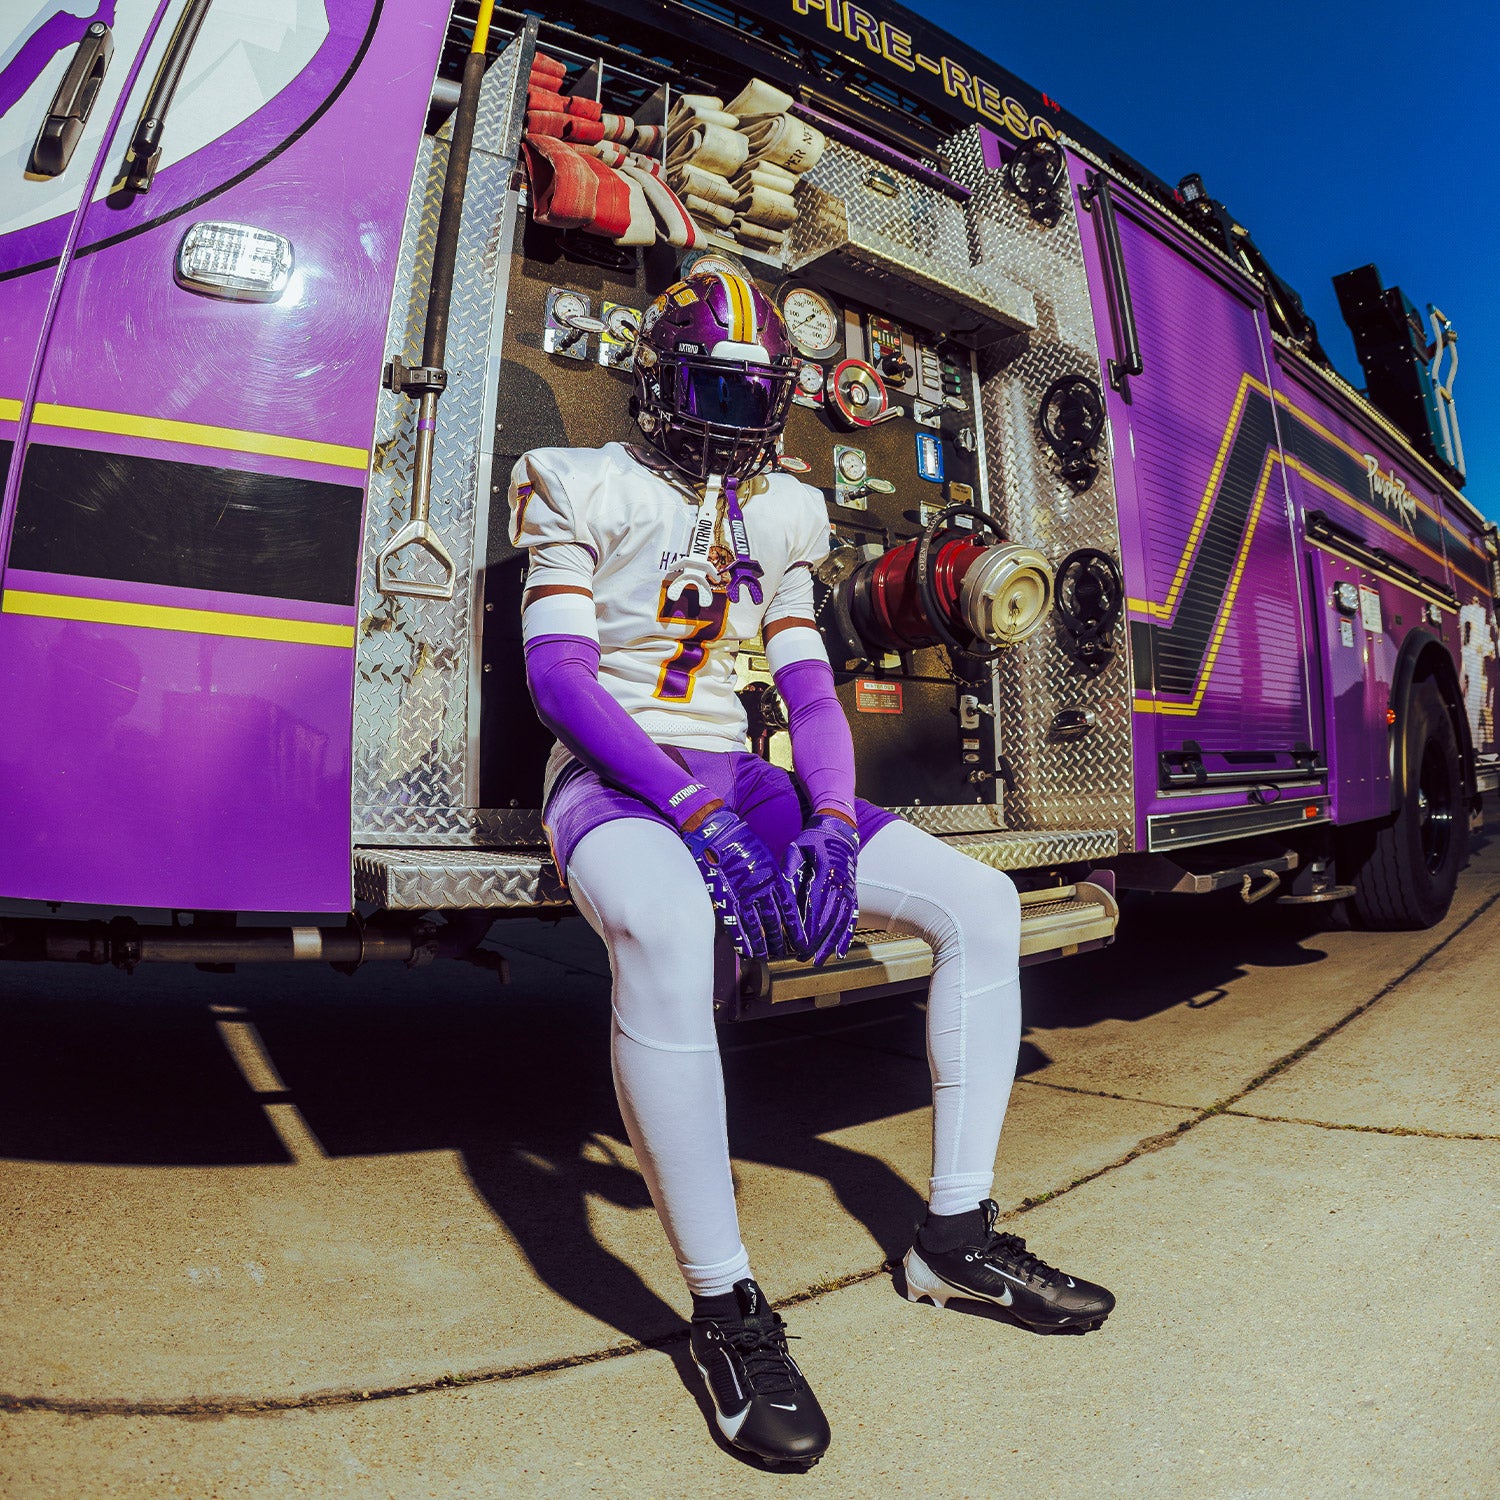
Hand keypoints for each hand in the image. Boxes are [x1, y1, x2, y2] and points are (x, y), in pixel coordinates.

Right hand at [682, 806, 801, 960]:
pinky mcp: (725, 898)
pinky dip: (741, 940)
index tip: (803, 941)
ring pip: (756, 927)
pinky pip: (735, 924)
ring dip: (762, 944)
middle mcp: (760, 890)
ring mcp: (742, 896)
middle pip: (774, 922)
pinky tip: (746, 951)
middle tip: (785, 954)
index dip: (796, 928)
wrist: (718, 833)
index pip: (789, 910)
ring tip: (766, 957)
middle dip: (780, 941)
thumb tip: (778, 896)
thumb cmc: (742, 842)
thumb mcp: (765, 858)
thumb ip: (772, 878)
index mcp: (774, 878)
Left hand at [782, 813, 859, 964]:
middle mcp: (841, 884)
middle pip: (828, 918)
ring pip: (841, 923)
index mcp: (826, 872)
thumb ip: (790, 868)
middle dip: (815, 941)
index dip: (808, 925)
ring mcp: (849, 891)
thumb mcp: (797, 848)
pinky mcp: (853, 895)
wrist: (840, 832)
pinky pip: (851, 920)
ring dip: (830, 945)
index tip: (798, 942)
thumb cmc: (813, 840)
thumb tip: (781, 888)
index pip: (816, 904)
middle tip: (801, 957)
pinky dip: (846, 938)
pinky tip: (840, 954)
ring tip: (817, 961)